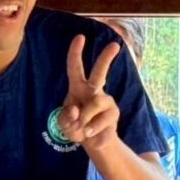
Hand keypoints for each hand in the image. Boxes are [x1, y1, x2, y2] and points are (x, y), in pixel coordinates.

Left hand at [57, 34, 121, 151]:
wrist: (91, 143)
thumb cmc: (75, 128)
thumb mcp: (64, 124)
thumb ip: (66, 117)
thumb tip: (77, 110)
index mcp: (78, 88)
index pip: (75, 68)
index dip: (76, 53)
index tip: (81, 37)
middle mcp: (94, 91)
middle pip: (100, 72)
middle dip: (107, 57)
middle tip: (115, 45)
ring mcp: (106, 101)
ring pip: (96, 102)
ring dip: (86, 118)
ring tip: (83, 130)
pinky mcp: (114, 114)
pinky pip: (103, 120)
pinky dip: (94, 130)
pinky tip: (92, 135)